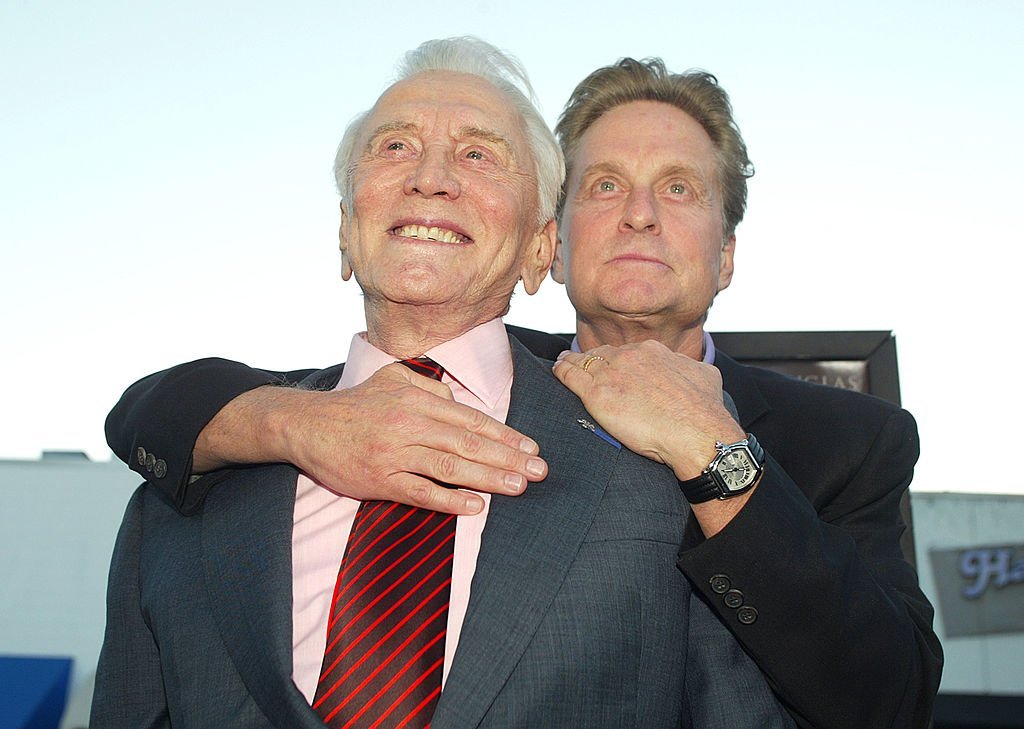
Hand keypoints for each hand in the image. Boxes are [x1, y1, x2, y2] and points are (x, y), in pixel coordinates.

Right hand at [196, 363, 547, 514]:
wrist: (306, 424)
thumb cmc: (356, 404)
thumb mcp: (392, 380)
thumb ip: (430, 389)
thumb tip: (461, 401)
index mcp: (417, 400)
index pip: (471, 419)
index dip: (505, 435)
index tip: (532, 448)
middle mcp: (410, 424)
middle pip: (469, 442)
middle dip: (508, 458)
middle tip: (539, 471)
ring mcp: (395, 453)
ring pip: (450, 466)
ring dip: (488, 477)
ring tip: (518, 487)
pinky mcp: (379, 480)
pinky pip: (420, 492)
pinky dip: (449, 500)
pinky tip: (475, 506)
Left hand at [552, 340, 744, 480]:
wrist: (696, 433)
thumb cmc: (704, 411)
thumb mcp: (705, 376)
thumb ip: (689, 367)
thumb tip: (692, 367)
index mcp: (652, 351)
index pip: (626, 351)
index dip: (616, 358)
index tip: (612, 365)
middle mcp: (630, 356)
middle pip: (602, 353)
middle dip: (592, 359)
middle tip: (583, 364)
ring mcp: (611, 373)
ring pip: (583, 361)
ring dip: (571, 361)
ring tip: (563, 363)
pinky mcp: (597, 394)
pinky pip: (570, 376)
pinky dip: (561, 372)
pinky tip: (556, 371)